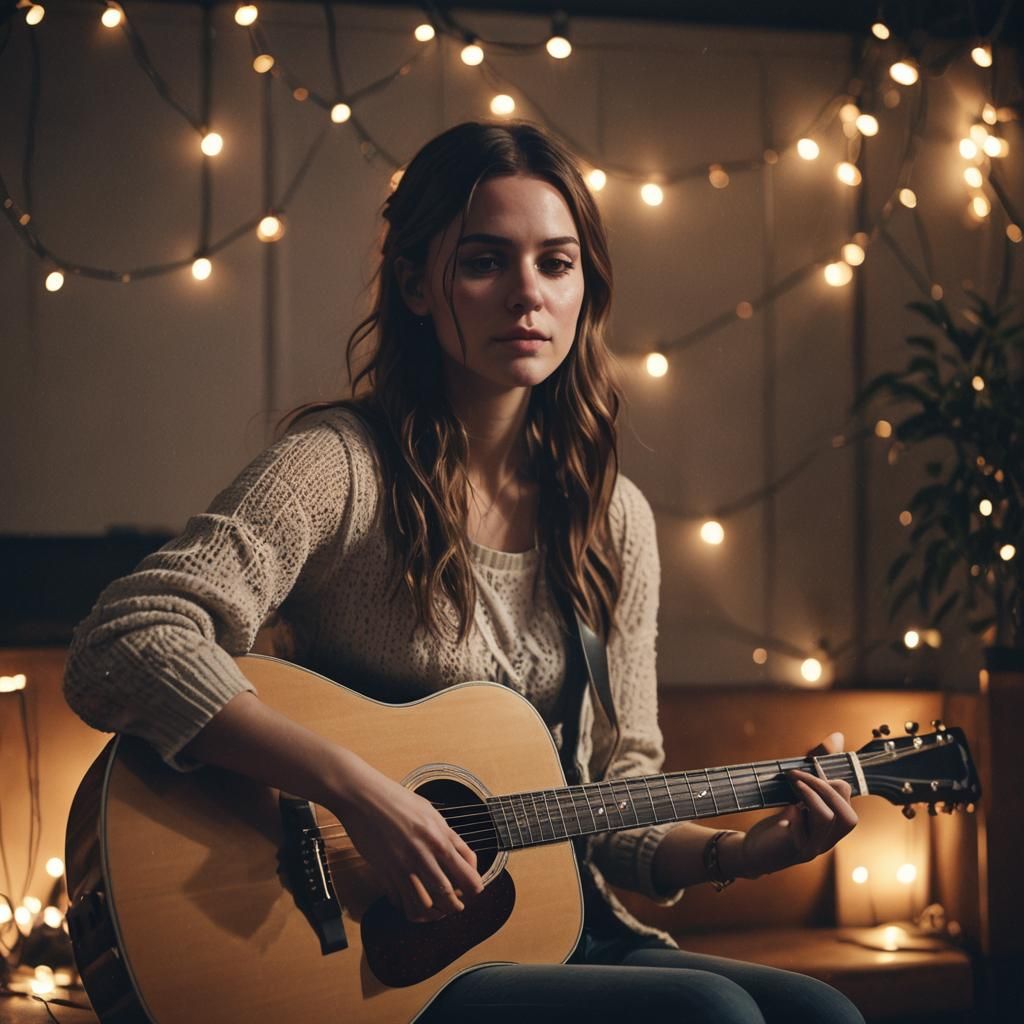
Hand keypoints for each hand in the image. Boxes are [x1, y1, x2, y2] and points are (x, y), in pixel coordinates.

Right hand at [330, 761, 483, 922]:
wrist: (364, 796)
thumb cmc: (398, 800)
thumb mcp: (432, 813)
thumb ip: (449, 837)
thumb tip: (465, 860)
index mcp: (440, 838)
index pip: (468, 875)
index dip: (474, 888)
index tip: (471, 890)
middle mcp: (423, 854)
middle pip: (448, 896)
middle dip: (456, 906)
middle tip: (456, 905)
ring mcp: (403, 866)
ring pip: (424, 905)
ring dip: (433, 914)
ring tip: (437, 912)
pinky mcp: (384, 872)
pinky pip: (400, 901)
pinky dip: (409, 907)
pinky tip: (412, 901)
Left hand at [735, 732, 857, 877]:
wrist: (754, 851)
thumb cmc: (780, 821)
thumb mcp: (799, 795)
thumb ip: (816, 769)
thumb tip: (837, 736)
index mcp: (832, 825)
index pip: (848, 800)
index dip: (831, 780)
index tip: (807, 770)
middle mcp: (828, 839)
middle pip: (848, 816)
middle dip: (824, 787)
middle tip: (796, 776)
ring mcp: (813, 847)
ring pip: (829, 819)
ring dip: (811, 795)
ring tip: (792, 784)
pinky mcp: (794, 851)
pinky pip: (804, 835)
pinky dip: (796, 816)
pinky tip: (786, 810)